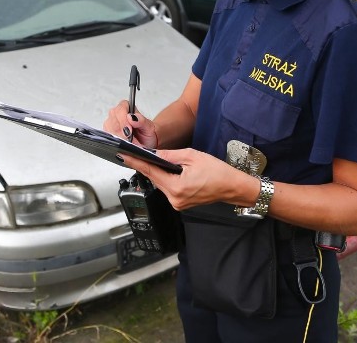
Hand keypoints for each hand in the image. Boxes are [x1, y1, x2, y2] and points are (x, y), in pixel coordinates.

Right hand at [103, 100, 157, 148]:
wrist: (145, 144)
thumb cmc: (147, 134)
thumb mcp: (149, 128)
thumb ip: (142, 121)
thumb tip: (132, 117)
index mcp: (129, 108)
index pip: (121, 108)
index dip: (123, 119)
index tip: (128, 129)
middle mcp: (118, 114)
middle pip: (113, 117)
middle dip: (121, 130)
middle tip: (128, 137)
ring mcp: (112, 122)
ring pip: (109, 126)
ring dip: (118, 135)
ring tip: (127, 141)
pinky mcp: (108, 132)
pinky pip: (107, 134)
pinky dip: (115, 139)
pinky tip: (122, 142)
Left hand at [119, 147, 255, 211]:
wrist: (233, 187)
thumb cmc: (218, 172)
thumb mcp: (192, 156)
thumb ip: (169, 155)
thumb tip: (153, 152)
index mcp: (176, 187)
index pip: (150, 171)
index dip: (136, 162)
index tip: (123, 155)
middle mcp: (174, 198)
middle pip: (154, 178)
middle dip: (149, 165)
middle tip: (141, 153)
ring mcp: (177, 203)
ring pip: (161, 183)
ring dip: (160, 172)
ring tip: (160, 161)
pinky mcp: (181, 203)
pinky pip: (168, 188)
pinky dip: (167, 179)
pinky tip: (171, 171)